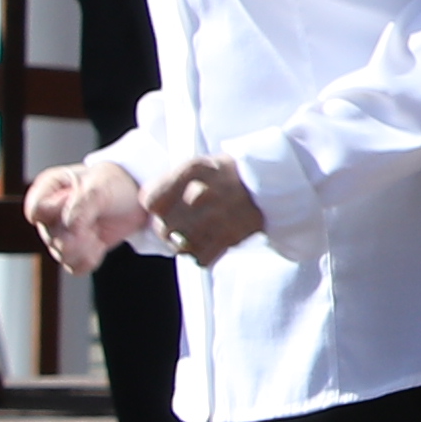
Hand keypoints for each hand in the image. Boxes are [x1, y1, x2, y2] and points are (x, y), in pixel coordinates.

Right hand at [24, 158, 147, 272]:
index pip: (36, 210)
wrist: (132, 199)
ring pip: (62, 255)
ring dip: (86, 247)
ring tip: (97, 230)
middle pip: (50, 237)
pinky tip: (98, 244)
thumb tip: (69, 227)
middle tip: (95, 220)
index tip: (76, 202)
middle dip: (78, 233)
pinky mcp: (72, 252)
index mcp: (47, 188)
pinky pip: (74, 267)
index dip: (58, 212)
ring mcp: (57, 235)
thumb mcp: (100, 186)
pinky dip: (90, 258)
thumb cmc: (112, 184)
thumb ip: (82, 204)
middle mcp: (47, 213)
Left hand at [141, 151, 268, 258]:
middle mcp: (201, 193)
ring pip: (180, 245)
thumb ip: (172, 182)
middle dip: (166, 229)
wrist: (271, 181)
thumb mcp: (199, 164)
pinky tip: (206, 244)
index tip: (159, 209)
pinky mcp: (230, 235)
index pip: (150, 200)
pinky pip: (200, 257)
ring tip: (193, 235)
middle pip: (162, 227)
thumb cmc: (230, 173)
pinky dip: (200, 255)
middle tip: (178, 225)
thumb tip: (149, 206)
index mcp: (191, 171)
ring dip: (183, 244)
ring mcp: (216, 216)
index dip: (153, 208)